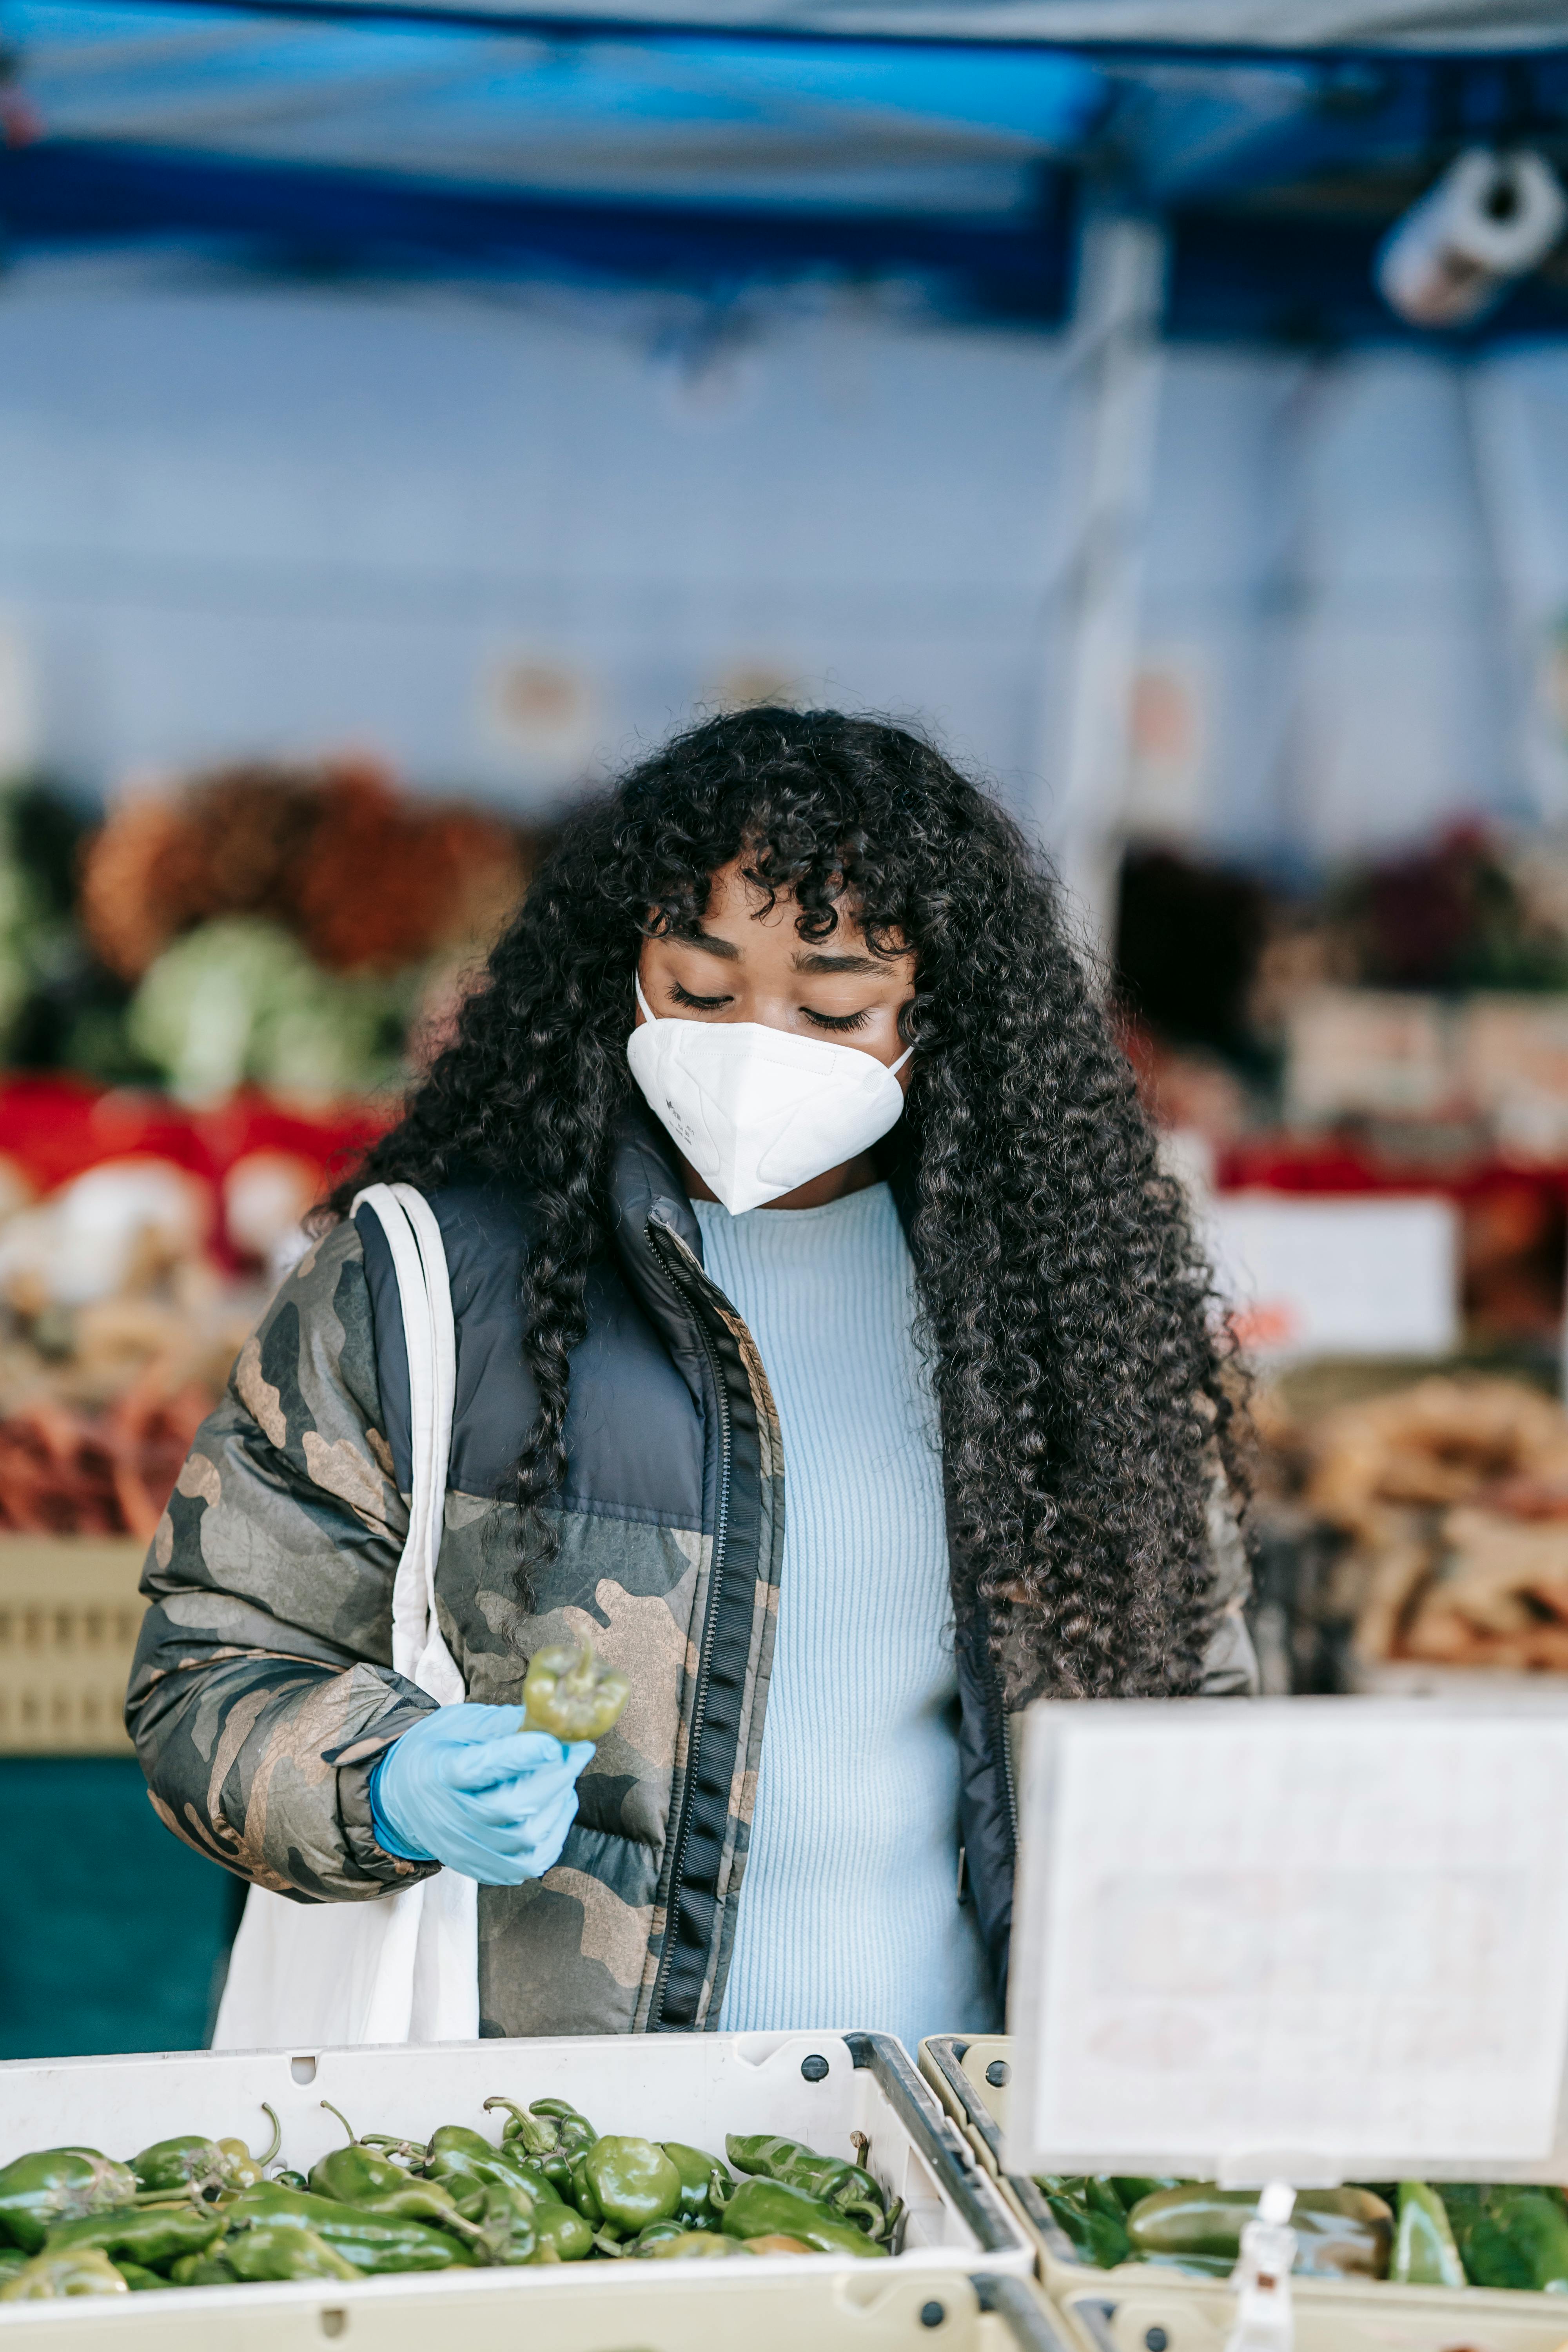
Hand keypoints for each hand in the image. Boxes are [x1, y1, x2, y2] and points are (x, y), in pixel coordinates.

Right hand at [368, 1703, 593, 1884]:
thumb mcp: (458, 1723)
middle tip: (577, 1751)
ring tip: (564, 1777)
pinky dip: (553, 1835)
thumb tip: (545, 1719)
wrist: (402, 1798)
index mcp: (442, 1773)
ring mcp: (467, 1848)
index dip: (522, 1755)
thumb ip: (499, 1723)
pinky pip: (530, 1863)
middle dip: (554, 1778)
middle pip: (511, 1807)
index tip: (555, 1741)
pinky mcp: (482, 1867)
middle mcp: (453, 1817)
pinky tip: (555, 1808)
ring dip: (557, 1805)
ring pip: (526, 1839)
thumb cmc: (437, 1752)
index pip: (482, 1768)